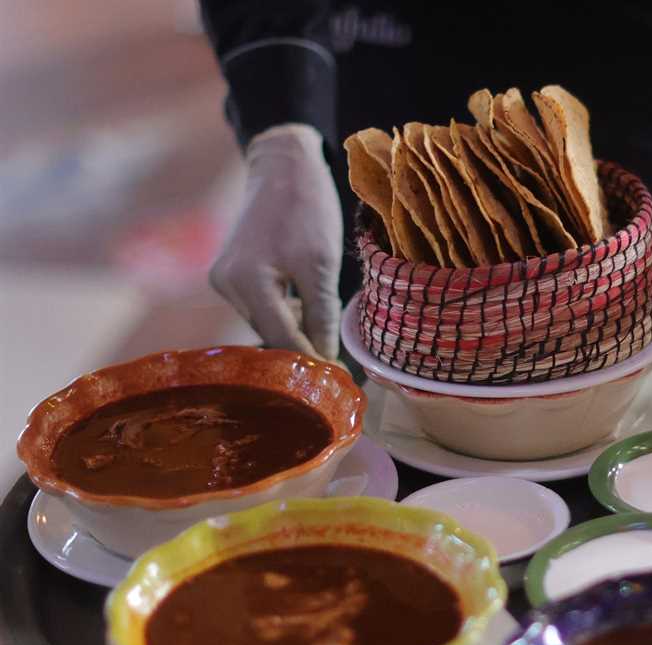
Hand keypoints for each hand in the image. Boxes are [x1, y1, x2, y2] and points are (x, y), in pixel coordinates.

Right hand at [209, 124, 342, 358]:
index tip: (336, 382)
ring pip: (266, 323)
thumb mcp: (321, 264)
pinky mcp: (230, 276)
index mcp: (247, 282)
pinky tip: (306, 309)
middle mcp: (227, 286)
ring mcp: (224, 281)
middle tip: (337, 368)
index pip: (281, 340)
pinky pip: (262, 308)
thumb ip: (321, 314)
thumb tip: (325, 358)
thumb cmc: (306, 208)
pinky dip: (285, 313)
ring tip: (325, 332)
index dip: (310, 361)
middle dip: (303, 348)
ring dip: (295, 330)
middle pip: (270, 335)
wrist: (283, 166)